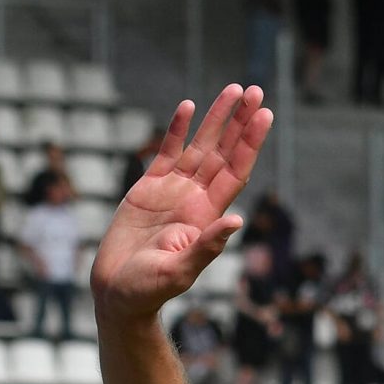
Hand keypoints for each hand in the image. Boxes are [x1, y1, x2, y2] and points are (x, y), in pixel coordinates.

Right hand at [90, 86, 273, 322]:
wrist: (119, 294)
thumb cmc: (149, 290)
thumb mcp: (181, 271)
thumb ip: (207, 247)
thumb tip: (237, 222)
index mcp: (207, 215)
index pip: (236, 171)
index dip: (250, 143)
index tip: (264, 114)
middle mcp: (196, 199)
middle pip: (223, 152)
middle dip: (240, 122)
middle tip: (255, 90)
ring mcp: (173, 192)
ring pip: (200, 147)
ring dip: (216, 119)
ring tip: (233, 90)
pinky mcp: (147, 189)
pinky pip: (166, 152)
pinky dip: (177, 130)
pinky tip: (189, 107)